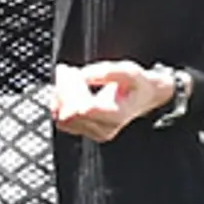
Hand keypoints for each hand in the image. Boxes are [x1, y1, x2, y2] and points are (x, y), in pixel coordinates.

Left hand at [51, 60, 173, 142]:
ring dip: (61, 96)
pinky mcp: (84, 132)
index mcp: (116, 115)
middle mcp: (105, 129)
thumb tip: (84, 75)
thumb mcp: (129, 71)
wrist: (143, 98)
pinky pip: (62, 122)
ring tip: (70, 78)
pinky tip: (68, 90)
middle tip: (69, 70)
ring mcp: (93, 133)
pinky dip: (60, 105)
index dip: (72, 89)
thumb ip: (107, 72)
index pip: (84, 109)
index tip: (73, 71)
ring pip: (63, 119)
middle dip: (65, 89)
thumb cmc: (136, 85)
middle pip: (69, 113)